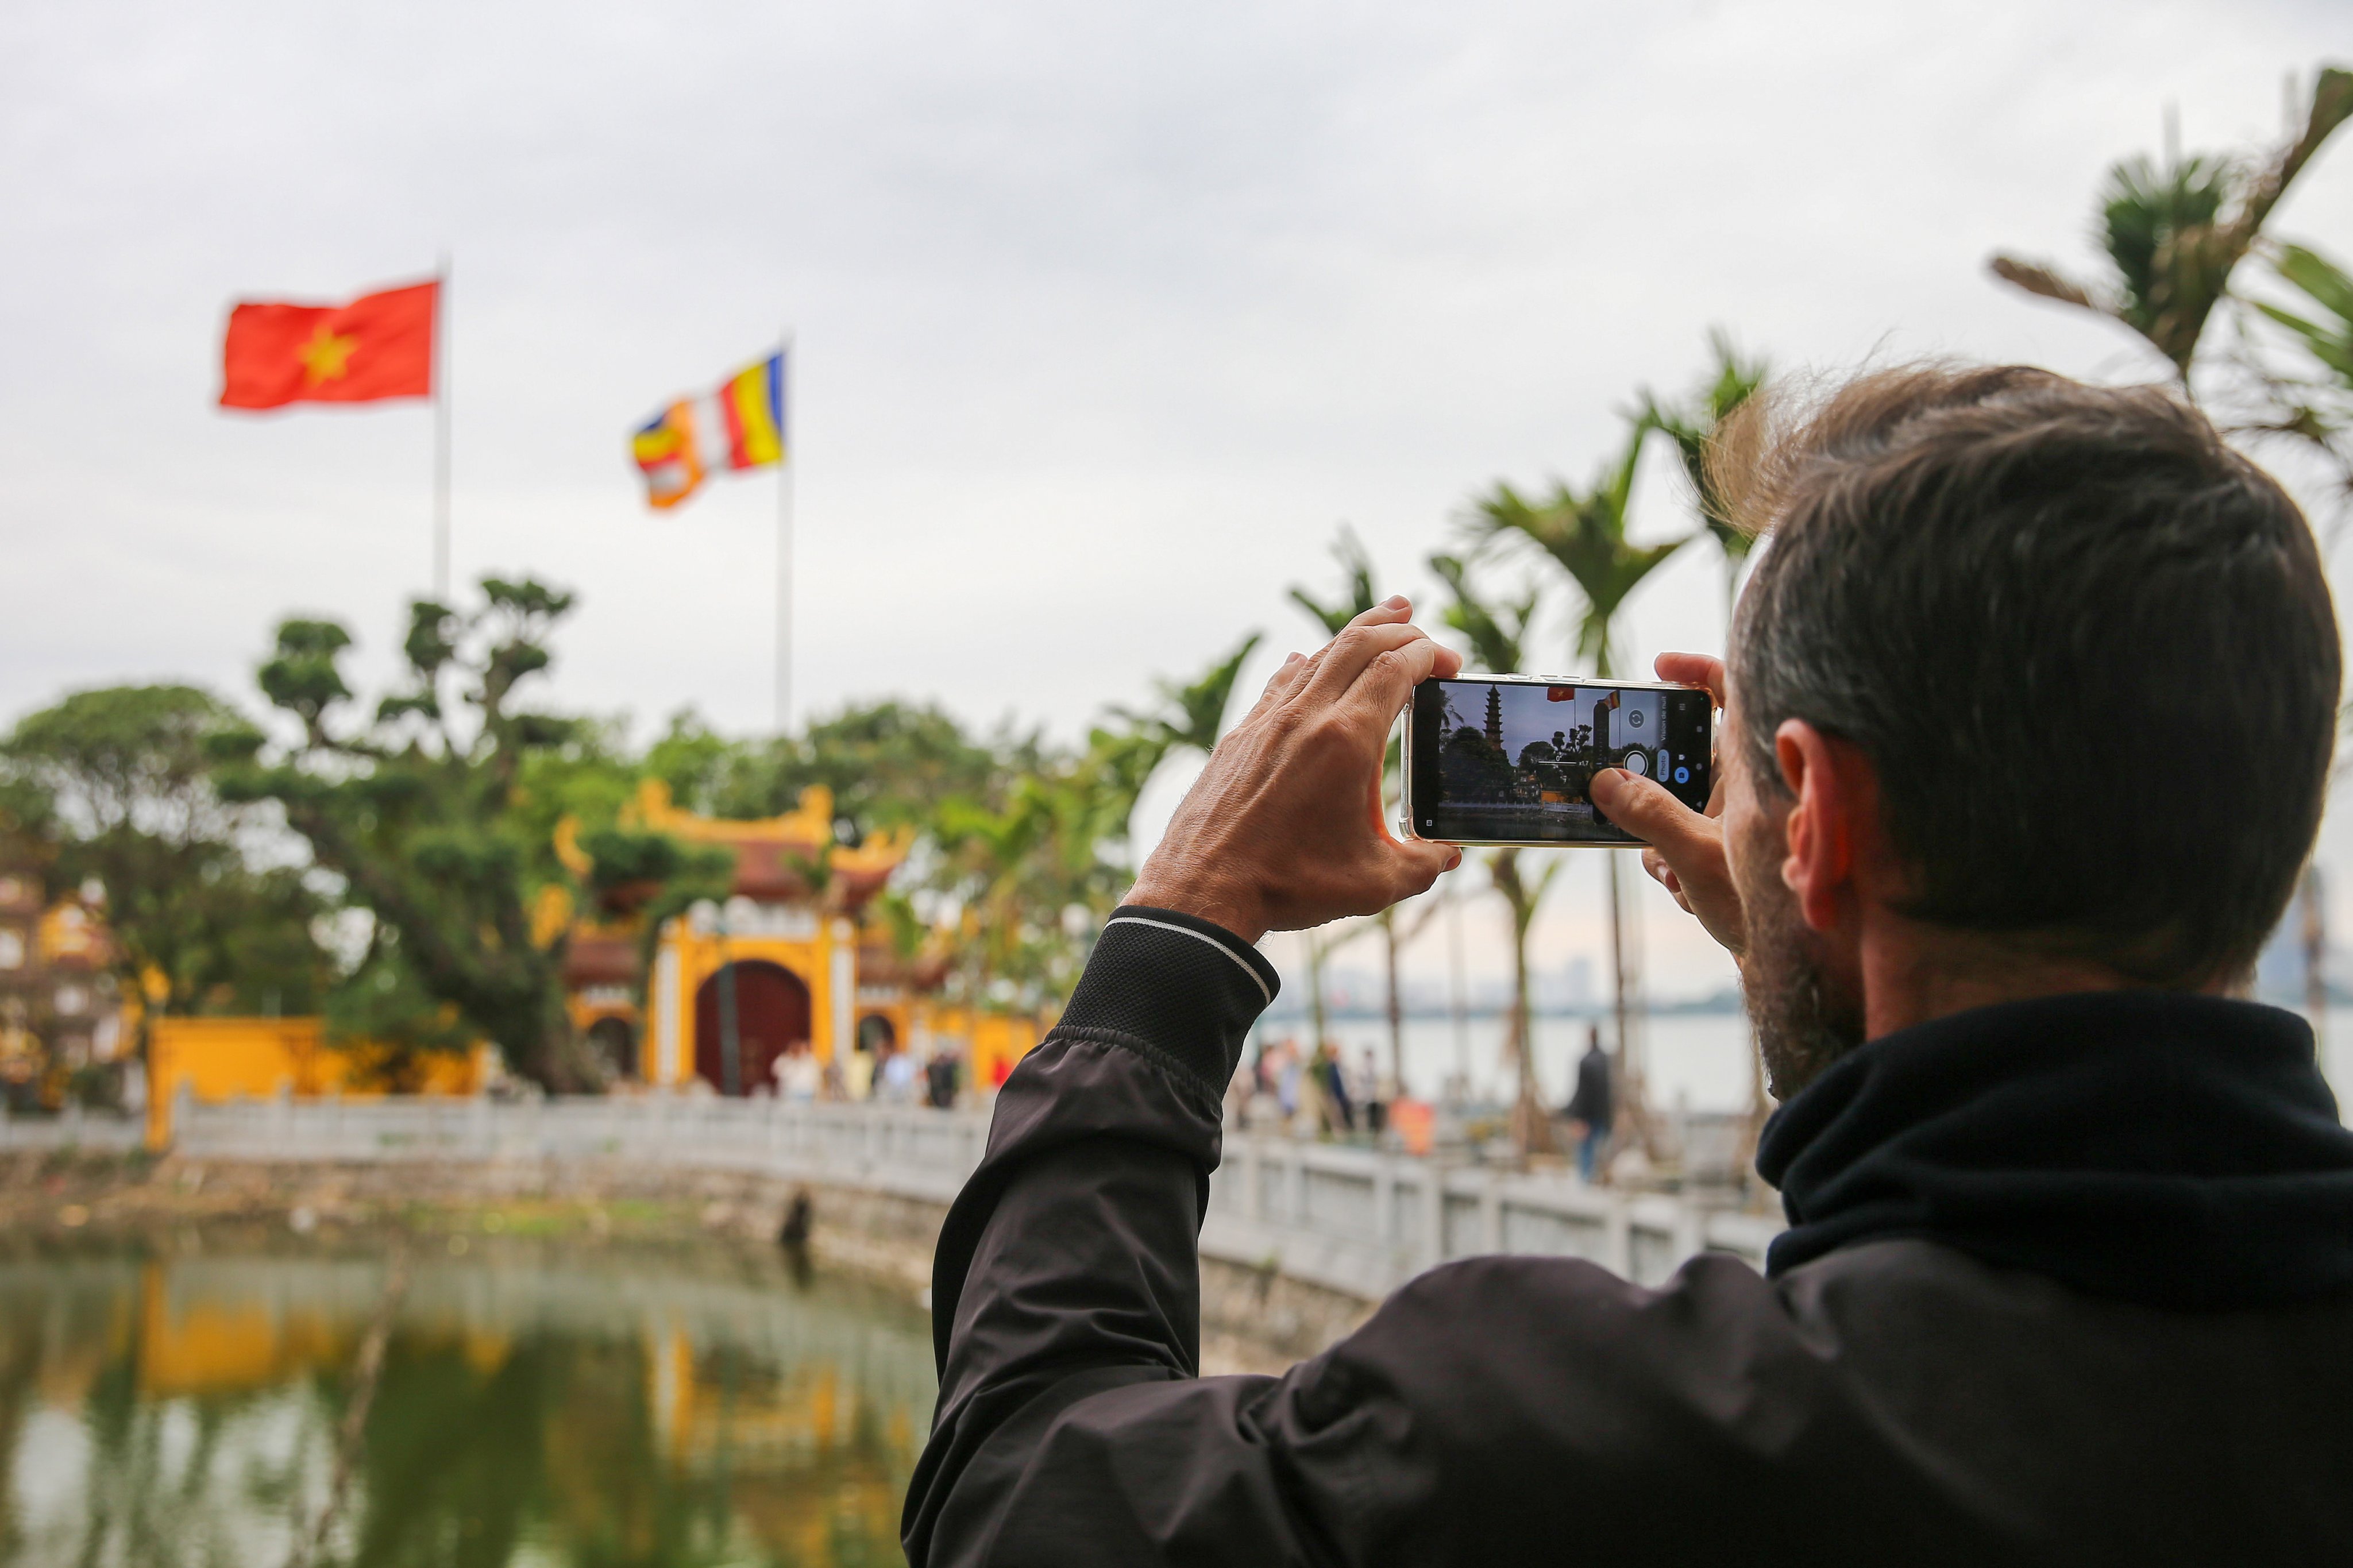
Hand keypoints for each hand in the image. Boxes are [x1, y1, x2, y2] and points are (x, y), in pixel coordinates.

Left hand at [1127, 597, 1463, 942]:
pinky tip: (1305, 660)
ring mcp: (1268, 721)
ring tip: (1382, 619)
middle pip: (1359, 644)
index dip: (1428, 654)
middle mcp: (1306, 717)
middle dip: (1397, 630)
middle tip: (1421, 631)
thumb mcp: (1374, 884)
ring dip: (1355, 634)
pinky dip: (1305, 665)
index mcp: (1347, 740)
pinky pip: (1279, 683)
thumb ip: (1423, 865)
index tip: (1449, 662)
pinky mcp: (1240, 736)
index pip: (1395, 668)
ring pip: (1318, 656)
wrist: (1203, 889)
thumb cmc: (1288, 885)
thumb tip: (1449, 856)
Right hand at [1588, 652, 1745, 958]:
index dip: (1697, 671)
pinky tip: (1688, 892)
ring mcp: (1737, 818)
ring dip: (1662, 841)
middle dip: (1654, 791)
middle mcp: (1748, 786)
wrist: (1799, 964)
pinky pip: (1679, 839)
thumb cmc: (1772, 903)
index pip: (1733, 694)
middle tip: (1626, 802)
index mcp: (1754, 767)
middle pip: (1684, 757)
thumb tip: (1604, 781)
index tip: (1659, 668)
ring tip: (1677, 873)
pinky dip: (1674, 865)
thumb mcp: (1698, 854)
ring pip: (1674, 806)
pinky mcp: (1726, 848)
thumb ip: (1649, 813)